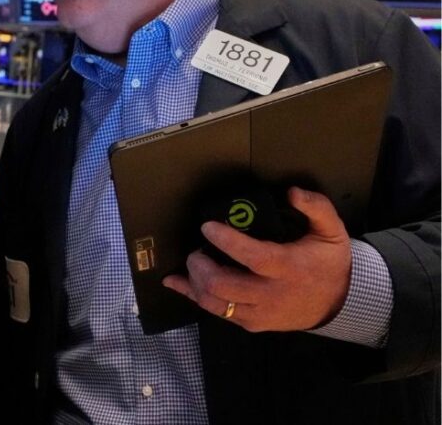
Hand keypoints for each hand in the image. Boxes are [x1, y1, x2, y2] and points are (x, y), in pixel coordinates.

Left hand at [162, 187, 351, 331]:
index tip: (208, 226)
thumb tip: (291, 192)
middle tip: (197, 249)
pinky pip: (216, 314)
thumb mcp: (332, 231)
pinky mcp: (252, 323)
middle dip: (200, 265)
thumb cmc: (328, 262)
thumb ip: (316, 207)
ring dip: (194, 281)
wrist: (339, 304)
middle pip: (223, 285)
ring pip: (215, 304)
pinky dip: (192, 295)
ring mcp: (260, 313)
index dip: (226, 241)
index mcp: (289, 268)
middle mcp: (271, 294)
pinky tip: (175, 282)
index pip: (253, 257)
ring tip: (195, 262)